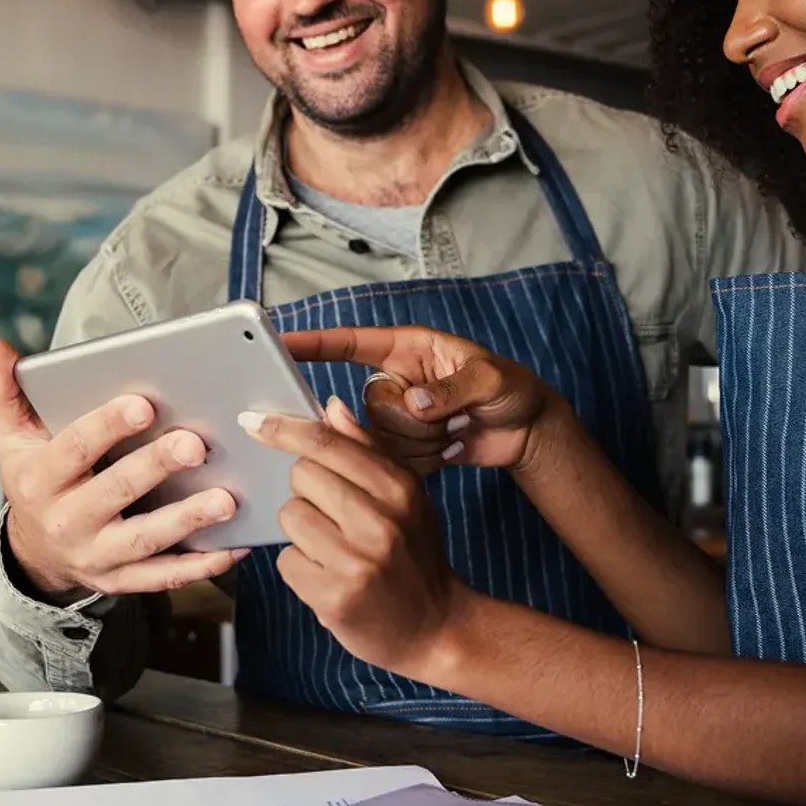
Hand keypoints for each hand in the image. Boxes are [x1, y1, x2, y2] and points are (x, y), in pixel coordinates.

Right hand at [0, 340, 245, 598]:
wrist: (34, 552)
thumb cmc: (35, 480)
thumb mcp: (11, 437)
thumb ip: (6, 391)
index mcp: (40, 479)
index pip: (74, 449)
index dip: (107, 426)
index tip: (144, 404)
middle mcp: (67, 520)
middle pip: (116, 493)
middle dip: (156, 468)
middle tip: (196, 444)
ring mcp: (95, 555)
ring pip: (145, 540)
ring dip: (187, 521)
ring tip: (226, 499)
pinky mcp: (121, 580)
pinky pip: (163, 576)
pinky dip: (200, 565)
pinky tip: (234, 546)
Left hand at [241, 398, 470, 679]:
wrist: (435, 627)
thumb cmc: (414, 554)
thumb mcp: (406, 496)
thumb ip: (367, 449)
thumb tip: (330, 407)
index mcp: (399, 488)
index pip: (328, 444)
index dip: (285, 429)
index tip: (254, 422)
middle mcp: (380, 521)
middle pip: (301, 475)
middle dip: (307, 491)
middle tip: (333, 514)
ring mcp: (356, 561)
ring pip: (290, 516)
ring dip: (302, 531)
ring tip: (333, 548)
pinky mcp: (333, 596)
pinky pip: (286, 561)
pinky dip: (300, 567)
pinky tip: (328, 575)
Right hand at [282, 325, 573, 477]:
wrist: (525, 431)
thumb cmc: (512, 389)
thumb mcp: (490, 380)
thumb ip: (451, 389)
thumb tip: (414, 403)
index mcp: (408, 349)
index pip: (350, 343)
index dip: (314, 344)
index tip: (279, 344)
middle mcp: (395, 380)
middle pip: (368, 406)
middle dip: (411, 421)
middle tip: (452, 416)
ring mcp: (397, 417)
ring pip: (379, 439)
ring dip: (423, 443)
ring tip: (456, 429)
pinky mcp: (403, 448)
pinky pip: (393, 462)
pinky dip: (426, 461)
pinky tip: (451, 448)